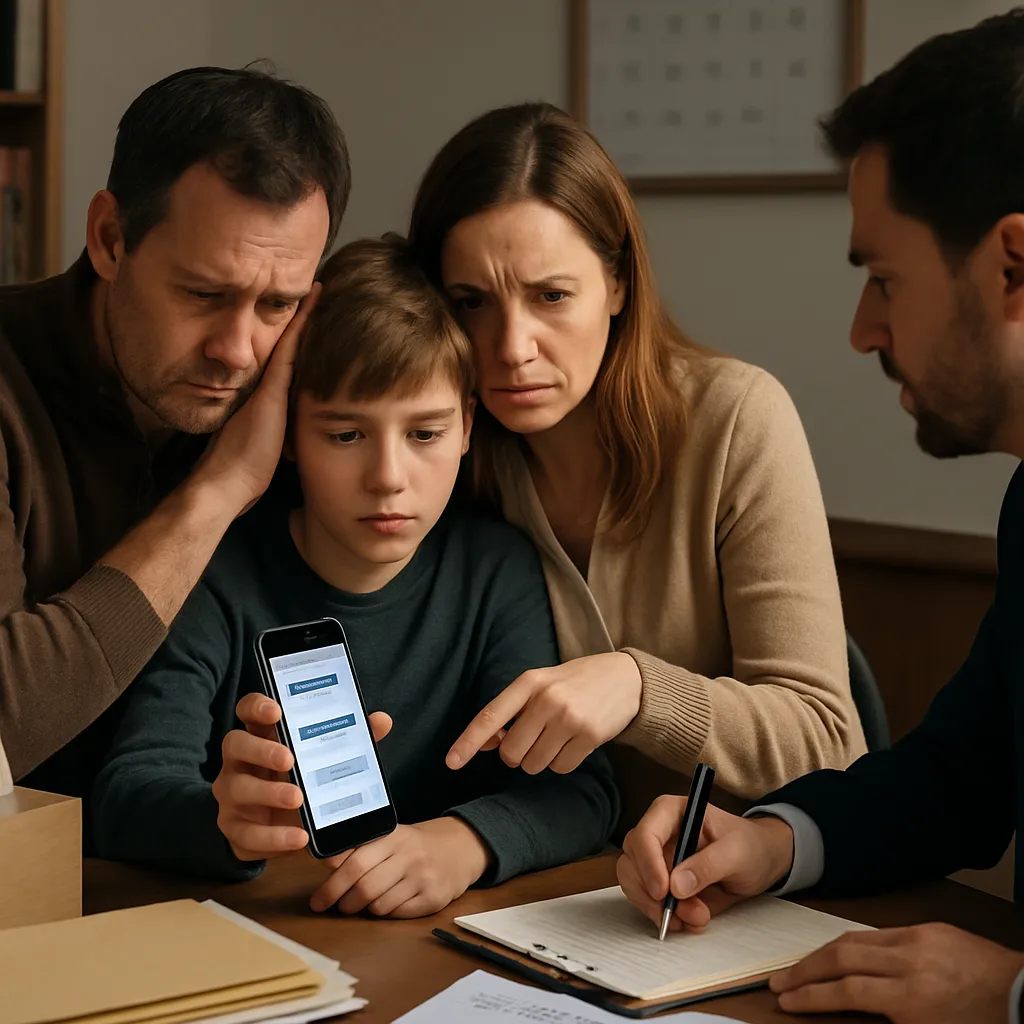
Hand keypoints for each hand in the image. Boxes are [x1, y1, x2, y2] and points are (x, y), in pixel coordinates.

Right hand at [190, 284, 320, 513]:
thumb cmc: (243, 470)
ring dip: (304, 314)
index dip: (297, 336)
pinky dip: (304, 323)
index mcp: (263, 394)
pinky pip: (291, 348)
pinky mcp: (272, 390)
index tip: (311, 312)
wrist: (224, 482)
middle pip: (285, 344)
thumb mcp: (265, 441)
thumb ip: (274, 428)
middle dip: (300, 319)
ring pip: (288, 341)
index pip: (284, 358)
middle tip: (317, 289)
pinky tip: (317, 299)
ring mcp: (266, 384)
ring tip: (320, 287)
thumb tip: (286, 431)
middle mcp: (263, 383)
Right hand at [213, 691, 391, 861]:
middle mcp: (239, 762)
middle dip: (261, 750)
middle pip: (235, 744)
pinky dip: (274, 837)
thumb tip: (382, 721)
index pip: (248, 710)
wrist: (281, 829)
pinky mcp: (234, 829)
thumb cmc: (302, 781)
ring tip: (299, 799)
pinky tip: (299, 837)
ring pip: (236, 789)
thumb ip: (349, 739)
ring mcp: (231, 795)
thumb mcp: (321, 760)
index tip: (276, 710)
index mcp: (261, 736)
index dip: (257, 706)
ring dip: (268, 794)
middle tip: (289, 759)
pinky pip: (247, 834)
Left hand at [308, 817, 490, 917]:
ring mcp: (423, 878)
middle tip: (337, 907)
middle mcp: (410, 855)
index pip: (355, 863)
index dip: (332, 886)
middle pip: (365, 888)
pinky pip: (397, 915)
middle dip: (344, 903)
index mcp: (394, 836)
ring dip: (364, 910)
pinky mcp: (433, 899)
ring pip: (379, 906)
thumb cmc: (414, 845)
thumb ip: (359, 848)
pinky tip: (388, 903)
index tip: (318, 901)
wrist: (459, 847)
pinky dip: (386, 913)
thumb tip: (326, 862)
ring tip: (363, 903)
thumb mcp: (389, 837)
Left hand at [446, 652, 641, 775]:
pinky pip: (561, 768)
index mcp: (529, 682)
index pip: (490, 716)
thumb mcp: (542, 684)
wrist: (625, 678)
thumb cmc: (575, 682)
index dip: (468, 742)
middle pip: (512, 752)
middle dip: (517, 755)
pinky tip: (574, 743)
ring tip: (558, 737)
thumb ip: (514, 710)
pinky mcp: (590, 735)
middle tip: (534, 740)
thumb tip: (487, 743)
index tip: (451, 762)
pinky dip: (563, 762)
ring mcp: (569, 718)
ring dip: (541, 759)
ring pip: (534, 764)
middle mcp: (547, 699)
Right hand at [617, 794, 794, 932]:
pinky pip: (648, 903)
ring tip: (697, 918)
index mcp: (670, 812)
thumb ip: (708, 865)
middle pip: (632, 863)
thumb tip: (677, 886)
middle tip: (687, 913)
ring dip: (662, 910)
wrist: (760, 862)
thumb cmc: (749, 845)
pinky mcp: (660, 883)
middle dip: (655, 895)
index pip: (645, 835)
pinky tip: (689, 922)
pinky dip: (666, 918)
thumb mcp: (736, 852)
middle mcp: (657, 834)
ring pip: (635, 886)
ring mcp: (655, 860)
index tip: (663, 892)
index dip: (648, 864)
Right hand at [770, 924, 1023, 1021]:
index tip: (786, 1000)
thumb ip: (890, 1019)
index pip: (844, 991)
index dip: (810, 996)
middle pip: (840, 957)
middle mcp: (908, 961)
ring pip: (855, 938)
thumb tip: (850, 1008)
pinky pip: (880, 932)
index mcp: (912, 997)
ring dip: (823, 952)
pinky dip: (856, 943)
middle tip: (780, 980)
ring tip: (802, 965)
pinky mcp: (928, 927)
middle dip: (805, 969)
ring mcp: (917, 939)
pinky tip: (844, 953)